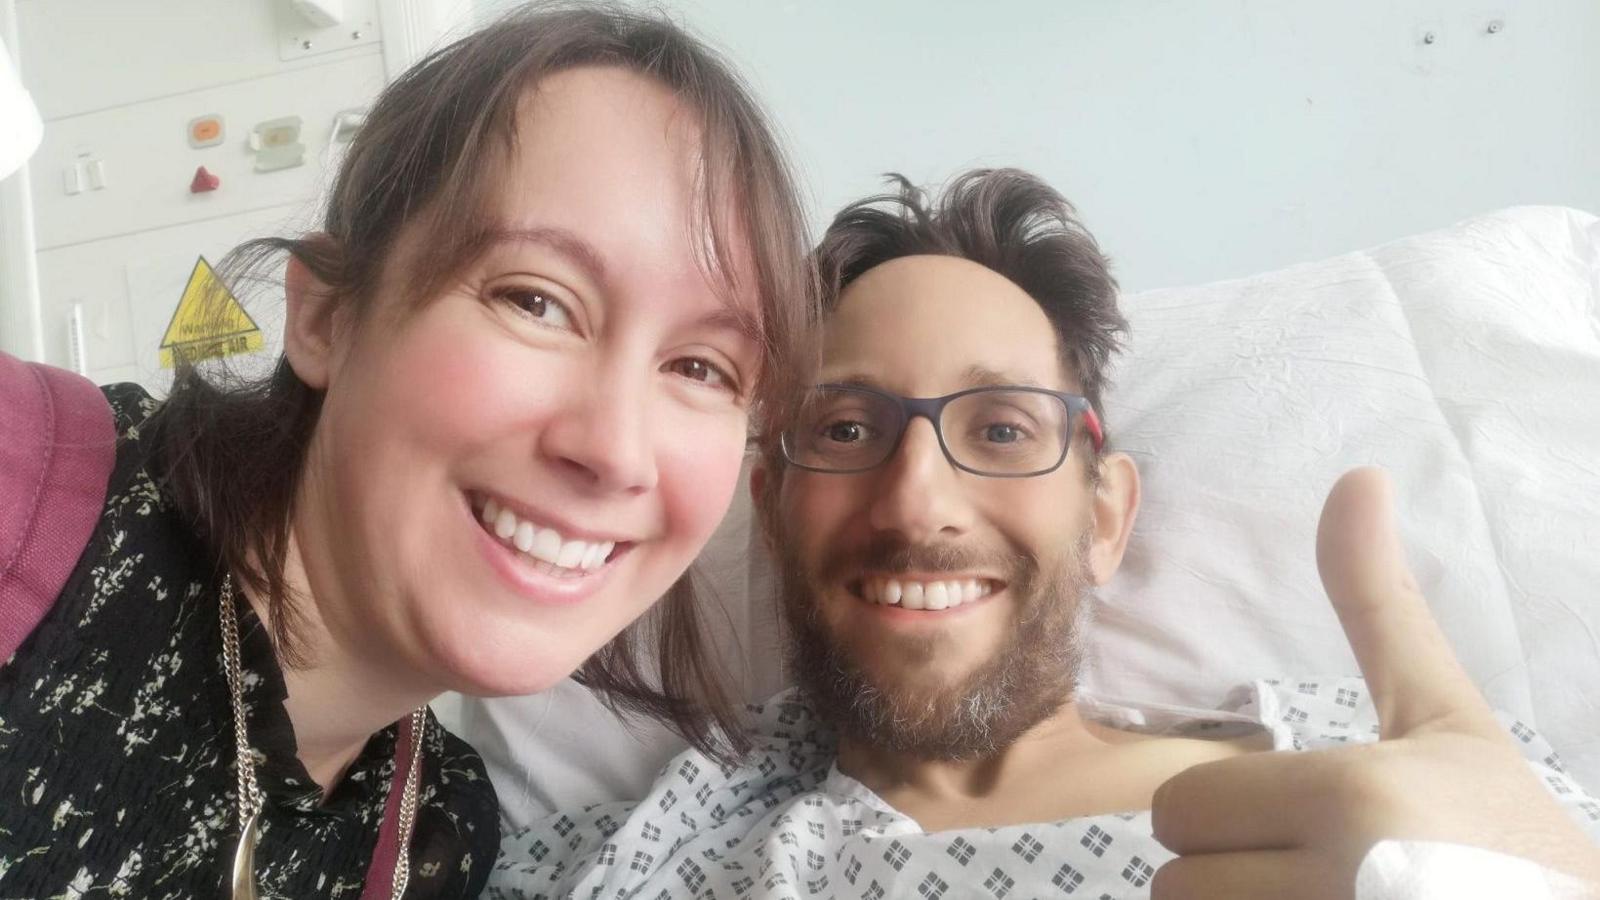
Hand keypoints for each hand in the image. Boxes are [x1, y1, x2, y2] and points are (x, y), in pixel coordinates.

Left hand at [1148, 467, 1599, 898]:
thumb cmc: (1508, 838)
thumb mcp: (1446, 718)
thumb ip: (1379, 607)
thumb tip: (1356, 476)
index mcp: (1349, 802)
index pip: (1178, 812)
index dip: (1230, 819)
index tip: (1309, 828)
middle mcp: (1332, 890)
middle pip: (1175, 886)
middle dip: (1233, 882)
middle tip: (1325, 883)